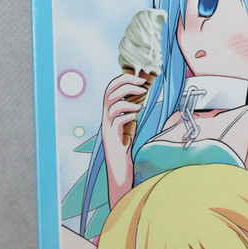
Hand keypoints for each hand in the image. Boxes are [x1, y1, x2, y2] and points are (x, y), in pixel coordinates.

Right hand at [101, 71, 147, 205]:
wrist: (119, 170)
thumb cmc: (125, 148)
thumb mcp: (129, 126)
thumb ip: (131, 112)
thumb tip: (141, 98)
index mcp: (109, 113)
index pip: (111, 89)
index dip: (123, 80)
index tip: (139, 78)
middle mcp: (105, 118)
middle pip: (109, 92)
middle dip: (125, 84)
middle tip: (141, 85)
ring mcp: (107, 128)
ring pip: (111, 105)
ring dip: (127, 100)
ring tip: (140, 104)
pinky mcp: (111, 138)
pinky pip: (116, 121)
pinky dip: (127, 115)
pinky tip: (135, 117)